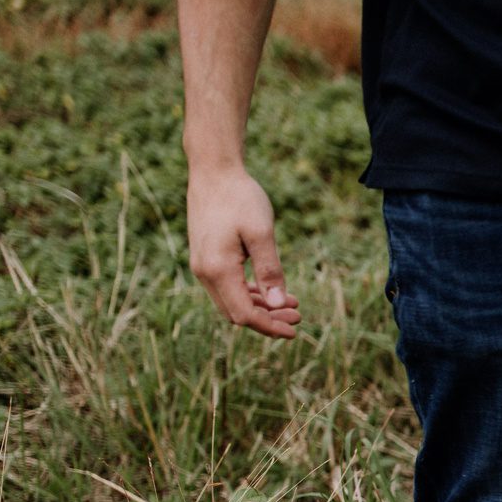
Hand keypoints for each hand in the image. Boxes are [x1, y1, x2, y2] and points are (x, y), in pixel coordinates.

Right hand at [187, 166, 299, 338]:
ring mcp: (202, 265)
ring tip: (292, 304)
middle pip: (236, 312)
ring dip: (260, 307)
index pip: (244, 314)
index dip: (270, 327)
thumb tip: (279, 305)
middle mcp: (204, 272)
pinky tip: (270, 291)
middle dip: (268, 320)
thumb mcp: (262, 234)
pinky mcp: (205, 257)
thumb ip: (270, 271)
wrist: (214, 171)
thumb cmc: (240, 198)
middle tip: (299, 315)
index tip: (295, 330)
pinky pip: (226, 286)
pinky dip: (249, 293)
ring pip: (231, 301)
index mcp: (217, 269)